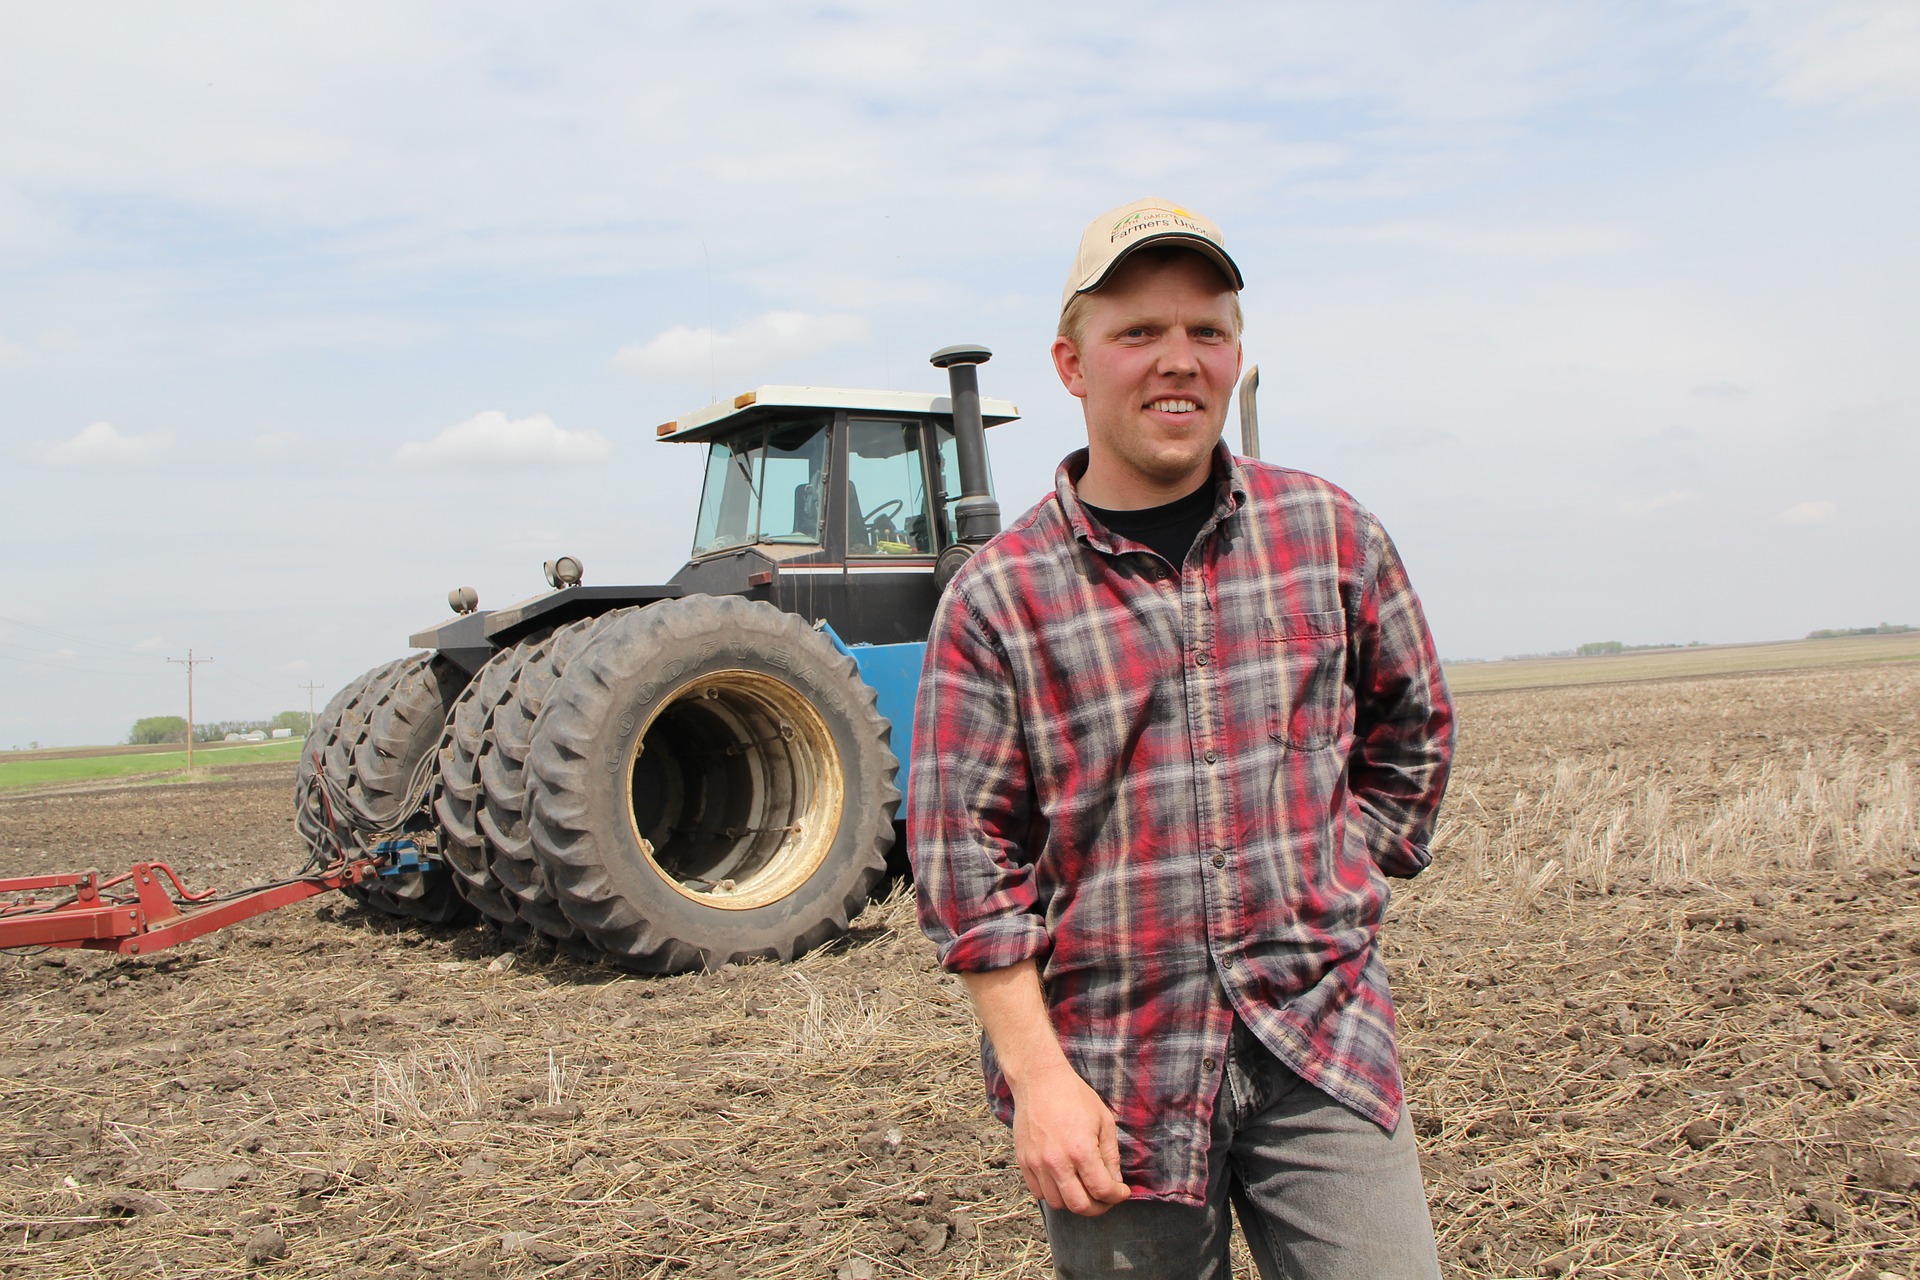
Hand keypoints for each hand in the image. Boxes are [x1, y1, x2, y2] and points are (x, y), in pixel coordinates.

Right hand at [1010, 1060, 1131, 1215]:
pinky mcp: (1024, 1162)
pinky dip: (1054, 1194)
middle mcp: (1057, 1162)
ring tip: (1084, 1188)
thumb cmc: (1074, 1096)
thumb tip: (1114, 1182)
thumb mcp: (1104, 1121)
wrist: (1039, 1080)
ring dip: (1075, 1201)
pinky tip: (1064, 1180)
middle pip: (1080, 1206)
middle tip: (1105, 1198)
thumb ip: (1110, 1156)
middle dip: (1098, 1207)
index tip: (1121, 1191)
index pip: (1102, 1190)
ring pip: (1058, 1203)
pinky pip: (1039, 1193)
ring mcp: (1037, 1164)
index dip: (1117, 1196)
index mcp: (1081, 1151)